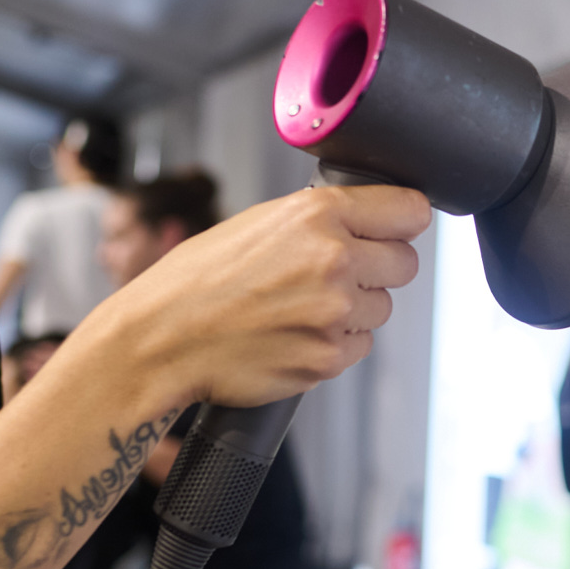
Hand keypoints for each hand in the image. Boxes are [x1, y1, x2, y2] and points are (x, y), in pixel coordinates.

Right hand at [107, 184, 430, 409]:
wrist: (159, 341)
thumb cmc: (198, 281)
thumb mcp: (259, 223)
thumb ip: (320, 220)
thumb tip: (370, 223)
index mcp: (317, 214)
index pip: (410, 211)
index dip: (403, 222)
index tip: (397, 229)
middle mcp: (334, 259)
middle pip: (405, 263)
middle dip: (379, 270)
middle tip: (336, 277)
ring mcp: (335, 312)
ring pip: (382, 308)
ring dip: (354, 311)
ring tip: (299, 309)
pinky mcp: (329, 358)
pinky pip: (360, 346)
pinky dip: (335, 344)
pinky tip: (293, 335)